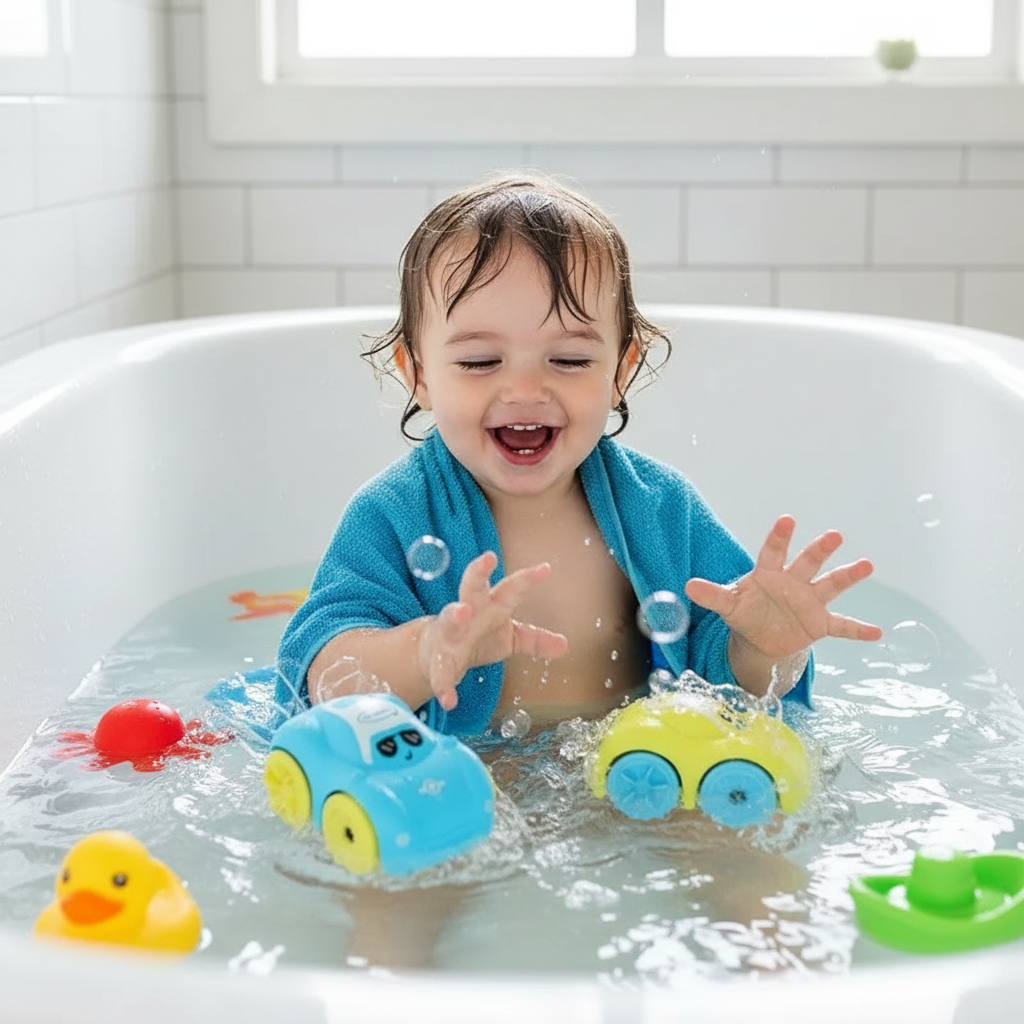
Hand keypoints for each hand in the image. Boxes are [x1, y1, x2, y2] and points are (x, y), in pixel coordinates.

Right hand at [418, 551, 568, 710]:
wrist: (437, 653)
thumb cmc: (477, 636)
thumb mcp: (509, 638)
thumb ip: (534, 640)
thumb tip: (565, 645)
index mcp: (491, 606)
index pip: (511, 589)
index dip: (528, 579)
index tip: (546, 568)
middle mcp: (469, 612)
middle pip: (473, 587)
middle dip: (478, 572)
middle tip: (488, 558)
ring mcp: (450, 633)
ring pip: (450, 618)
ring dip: (455, 613)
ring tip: (461, 612)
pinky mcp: (437, 659)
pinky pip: (440, 671)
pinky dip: (444, 685)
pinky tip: (449, 700)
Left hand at [684, 515, 881, 662]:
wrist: (762, 637)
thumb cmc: (746, 612)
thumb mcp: (728, 605)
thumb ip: (712, 594)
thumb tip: (688, 586)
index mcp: (769, 573)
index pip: (773, 551)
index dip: (780, 536)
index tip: (788, 520)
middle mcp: (793, 582)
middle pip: (808, 562)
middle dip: (820, 549)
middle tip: (834, 535)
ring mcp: (810, 601)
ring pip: (831, 585)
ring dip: (848, 575)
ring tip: (866, 565)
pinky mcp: (819, 623)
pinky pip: (842, 626)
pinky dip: (858, 630)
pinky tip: (878, 633)